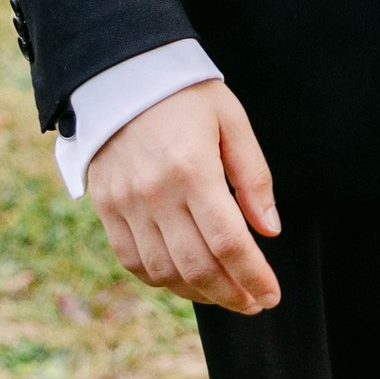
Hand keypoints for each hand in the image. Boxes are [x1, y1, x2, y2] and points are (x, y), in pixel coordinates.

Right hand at [87, 81, 281, 313]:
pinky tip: (186, 280)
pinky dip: (162, 280)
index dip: (254, 277)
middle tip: (254, 303)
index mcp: (193, 170)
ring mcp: (126, 204)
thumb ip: (253, 178)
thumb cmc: (185, 95)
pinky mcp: (107, 209)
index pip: (229, 243)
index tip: (272, 295)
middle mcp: (156, 193)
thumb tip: (269, 230)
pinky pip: (133, 262)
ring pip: (164, 272)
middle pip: (197, 266)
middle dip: (232, 294)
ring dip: (199, 294)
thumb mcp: (232, 121)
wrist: (120, 75)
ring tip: (225, 294)